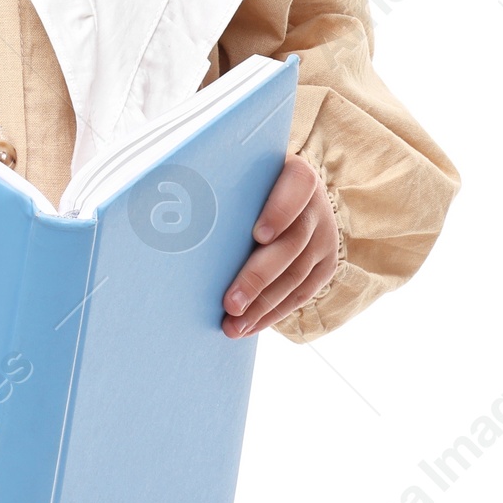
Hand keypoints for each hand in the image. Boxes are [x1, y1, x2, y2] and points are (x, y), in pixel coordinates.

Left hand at [222, 155, 338, 337]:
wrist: (287, 195)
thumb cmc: (248, 185)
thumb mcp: (242, 175)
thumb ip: (225, 186)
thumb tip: (178, 210)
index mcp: (297, 175)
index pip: (296, 186)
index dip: (280, 211)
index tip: (258, 234)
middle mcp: (316, 206)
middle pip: (292, 243)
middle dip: (259, 277)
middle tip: (230, 303)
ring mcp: (324, 238)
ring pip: (296, 276)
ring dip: (262, 306)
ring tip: (233, 325)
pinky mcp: (325, 265)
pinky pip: (301, 294)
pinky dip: (272, 313)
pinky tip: (248, 326)